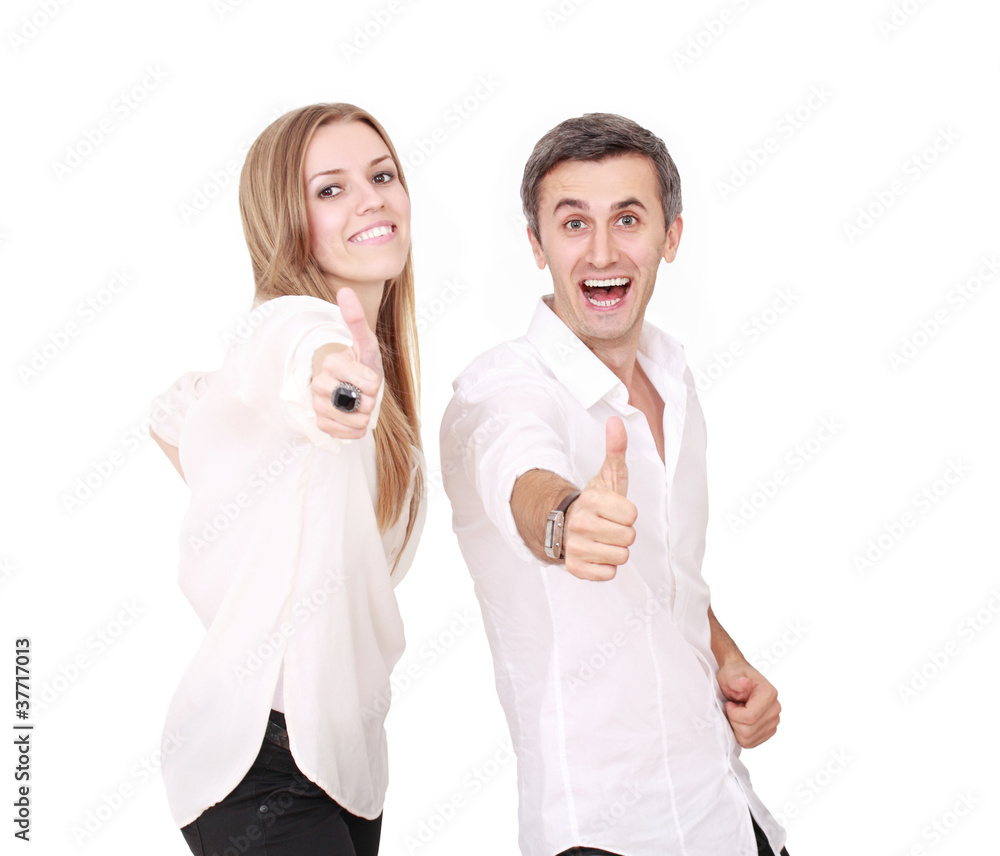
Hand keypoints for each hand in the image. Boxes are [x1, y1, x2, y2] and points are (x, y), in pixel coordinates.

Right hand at [310, 287, 383, 439]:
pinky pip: (341, 434)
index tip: (372, 380)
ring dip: (364, 417)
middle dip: (370, 400)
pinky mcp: (320, 423)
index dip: (373, 382)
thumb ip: (356, 320)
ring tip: (362, 407)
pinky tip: (355, 419)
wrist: (356, 388)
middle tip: (366, 393)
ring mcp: (318, 404)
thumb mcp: (366, 343)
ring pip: (350, 420)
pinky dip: (354, 430)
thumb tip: (344, 290)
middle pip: (357, 402)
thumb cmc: (362, 364)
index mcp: (331, 362)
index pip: (363, 380)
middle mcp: (319, 383)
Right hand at [563, 416, 636, 580]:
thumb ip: (615, 449)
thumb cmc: (596, 502)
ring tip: (602, 540)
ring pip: (620, 557)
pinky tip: (596, 554)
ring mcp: (575, 547)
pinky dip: (606, 567)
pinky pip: (608, 574)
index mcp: (591, 500)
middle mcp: (580, 524)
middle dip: (623, 533)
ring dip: (615, 550)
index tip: (614, 510)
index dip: (627, 514)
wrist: (565, 525)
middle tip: (608, 526)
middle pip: (629, 538)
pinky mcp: (574, 569)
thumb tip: (616, 421)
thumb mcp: (608, 475)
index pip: (632, 515)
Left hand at [716, 660, 780, 747]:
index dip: (733, 714)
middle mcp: (775, 708)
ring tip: (737, 713)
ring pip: (749, 739)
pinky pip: (752, 742)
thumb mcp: (729, 674)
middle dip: (734, 721)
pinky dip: (741, 734)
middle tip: (732, 708)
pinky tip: (740, 720)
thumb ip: (734, 679)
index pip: (749, 717)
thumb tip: (743, 683)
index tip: (730, 704)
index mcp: (768, 694)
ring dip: (737, 728)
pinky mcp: (769, 730)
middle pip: (748, 730)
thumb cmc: (733, 674)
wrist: (738, 677)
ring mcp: (774, 721)